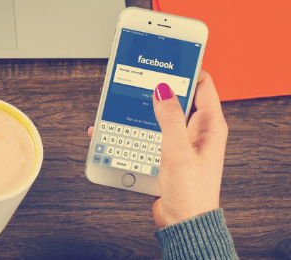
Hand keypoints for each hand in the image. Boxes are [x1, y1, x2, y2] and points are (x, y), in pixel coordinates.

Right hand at [87, 71, 227, 228]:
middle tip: (139, 80)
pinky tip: (118, 130)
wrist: (183, 223)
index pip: (203, 84)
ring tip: (124, 104)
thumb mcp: (178, 152)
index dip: (186, 69)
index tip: (166, 61)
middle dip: (159, 89)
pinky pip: (151, 133)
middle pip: (179, 97)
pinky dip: (136, 129)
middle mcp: (198, 131)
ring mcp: (182, 142)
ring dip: (143, 111)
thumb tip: (163, 90)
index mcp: (210, 126)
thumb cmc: (190, 193)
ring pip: (162, 115)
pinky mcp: (168, 154)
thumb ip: (170, 119)